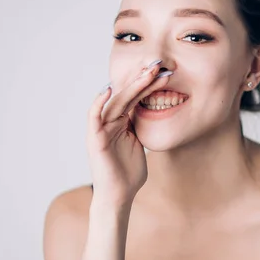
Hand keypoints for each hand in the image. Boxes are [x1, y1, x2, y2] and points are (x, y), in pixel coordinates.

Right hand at [86, 59, 171, 206]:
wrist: (120, 195)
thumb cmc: (130, 172)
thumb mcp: (141, 142)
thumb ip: (142, 125)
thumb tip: (156, 108)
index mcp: (122, 121)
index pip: (136, 97)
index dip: (149, 84)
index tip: (165, 72)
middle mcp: (110, 121)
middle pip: (127, 95)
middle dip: (142, 79)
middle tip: (158, 65)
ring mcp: (101, 129)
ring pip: (115, 102)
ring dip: (130, 86)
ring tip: (146, 73)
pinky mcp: (95, 139)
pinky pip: (94, 117)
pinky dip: (99, 103)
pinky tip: (108, 90)